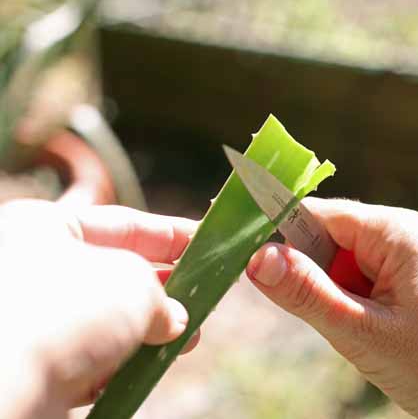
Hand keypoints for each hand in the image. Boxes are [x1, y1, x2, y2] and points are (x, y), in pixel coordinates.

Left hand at [0, 200, 198, 418]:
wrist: (7, 386)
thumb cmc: (67, 311)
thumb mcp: (135, 282)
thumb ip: (162, 295)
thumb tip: (174, 319)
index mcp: (46, 227)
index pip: (124, 223)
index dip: (172, 234)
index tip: (205, 243)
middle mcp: (31, 268)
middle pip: (116, 274)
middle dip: (165, 290)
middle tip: (200, 299)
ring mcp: (30, 319)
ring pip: (105, 320)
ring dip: (149, 332)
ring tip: (187, 340)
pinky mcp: (31, 365)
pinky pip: (86, 357)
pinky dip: (120, 362)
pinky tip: (150, 368)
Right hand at [246, 198, 417, 417]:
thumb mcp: (361, 332)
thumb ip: (307, 293)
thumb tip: (256, 258)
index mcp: (395, 232)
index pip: (318, 214)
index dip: (278, 232)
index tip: (243, 252)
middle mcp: (406, 233)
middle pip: (331, 237)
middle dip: (311, 273)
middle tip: (314, 313)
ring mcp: (415, 254)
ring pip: (347, 261)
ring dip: (335, 292)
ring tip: (358, 331)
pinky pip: (368, 276)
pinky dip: (354, 299)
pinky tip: (369, 329)